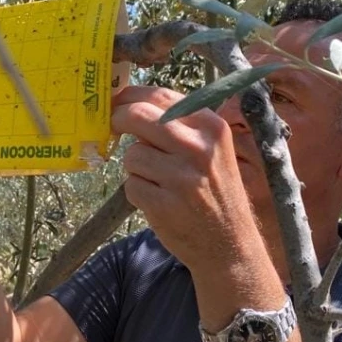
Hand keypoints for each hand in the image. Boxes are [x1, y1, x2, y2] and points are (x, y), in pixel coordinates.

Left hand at [110, 85, 259, 270]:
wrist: (229, 245)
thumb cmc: (215, 192)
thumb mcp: (212, 150)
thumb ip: (179, 126)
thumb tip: (131, 105)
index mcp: (211, 127)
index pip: (160, 96)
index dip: (130, 96)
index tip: (115, 100)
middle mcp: (198, 148)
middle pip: (137, 117)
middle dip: (117, 120)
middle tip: (111, 126)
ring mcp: (180, 177)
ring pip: (132, 155)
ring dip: (136, 167)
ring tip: (160, 181)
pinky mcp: (163, 204)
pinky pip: (131, 185)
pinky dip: (138, 192)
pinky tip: (160, 201)